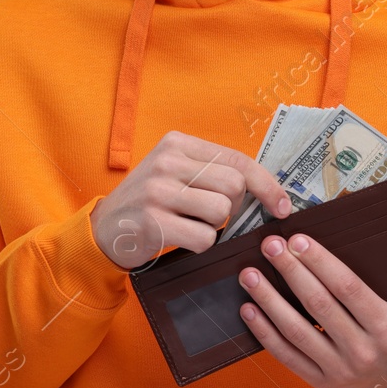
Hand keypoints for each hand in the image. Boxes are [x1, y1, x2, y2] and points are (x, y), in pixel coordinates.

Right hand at [89, 131, 292, 270]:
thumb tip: (267, 190)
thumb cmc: (149, 201)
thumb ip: (210, 171)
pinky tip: (178, 238)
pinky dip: (200, 244)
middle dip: (234, 208)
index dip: (267, 185)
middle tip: (213, 217)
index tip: (282, 206)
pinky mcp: (154, 221)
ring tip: (190, 224)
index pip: (237, 159)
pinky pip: (205, 238)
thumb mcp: (173, 172)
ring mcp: (158, 191)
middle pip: (234, 186)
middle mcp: (167, 161)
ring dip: (215, 227)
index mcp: (176, 143)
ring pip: (221, 212)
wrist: (104, 228)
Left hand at [238, 232, 386, 387]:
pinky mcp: (321, 382)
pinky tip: (249, 310)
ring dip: (268, 300)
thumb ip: (359, 284)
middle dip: (290, 271)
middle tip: (269, 246)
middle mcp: (363, 350)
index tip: (296, 240)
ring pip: (296, 331)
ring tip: (250, 276)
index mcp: (385, 326)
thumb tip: (312, 250)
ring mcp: (341, 369)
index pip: (347, 287)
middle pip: (318, 305)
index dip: (319, 261)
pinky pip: (287, 355)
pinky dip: (264, 332)